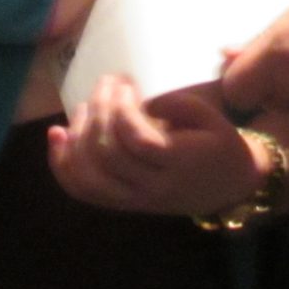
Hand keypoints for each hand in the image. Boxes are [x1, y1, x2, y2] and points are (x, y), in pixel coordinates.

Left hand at [46, 76, 260, 216]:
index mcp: (178, 164)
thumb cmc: (219, 144)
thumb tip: (141, 102)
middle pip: (108, 155)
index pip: (135, 139)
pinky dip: (64, 167)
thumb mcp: (211, 117)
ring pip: (90, 179)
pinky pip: (86, 193)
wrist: (230, 186)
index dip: (121, 109)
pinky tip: (58, 137)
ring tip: (82, 107)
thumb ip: (178, 105)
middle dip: (99, 112)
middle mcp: (154, 187)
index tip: (124, 84)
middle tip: (105, 84)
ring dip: (77, 140)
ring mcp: (136, 200)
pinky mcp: (125, 204)